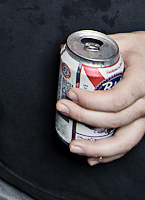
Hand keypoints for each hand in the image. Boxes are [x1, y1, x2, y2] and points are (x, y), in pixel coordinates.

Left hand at [56, 31, 144, 164]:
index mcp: (142, 82)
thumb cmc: (144, 50)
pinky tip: (93, 157)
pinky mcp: (143, 124)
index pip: (116, 99)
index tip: (71, 93)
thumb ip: (98, 46)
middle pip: (116, 120)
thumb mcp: (124, 41)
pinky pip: (128, 143)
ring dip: (97, 148)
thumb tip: (64, 49)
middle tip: (63, 108)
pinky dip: (110, 154)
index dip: (92, 101)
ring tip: (74, 146)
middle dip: (85, 118)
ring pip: (125, 140)